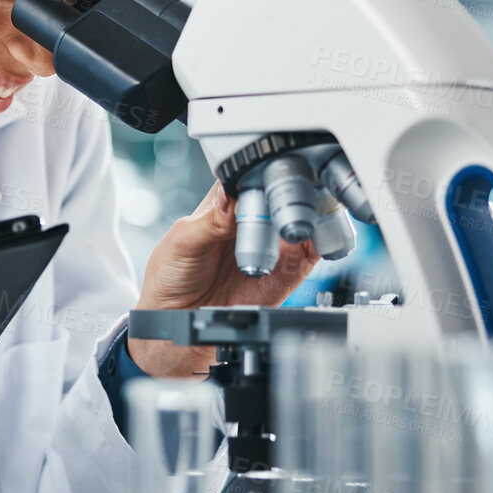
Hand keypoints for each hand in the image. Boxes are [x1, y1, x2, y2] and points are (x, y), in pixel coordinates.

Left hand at [128, 179, 318, 377]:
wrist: (179, 320)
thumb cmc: (172, 276)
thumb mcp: (182, 242)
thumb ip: (210, 220)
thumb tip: (229, 195)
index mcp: (227, 201)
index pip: (252, 174)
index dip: (262, 173)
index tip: (263, 180)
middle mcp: (254, 217)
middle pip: (284, 191)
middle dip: (291, 191)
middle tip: (283, 201)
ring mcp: (274, 242)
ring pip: (304, 216)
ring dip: (307, 214)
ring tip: (293, 222)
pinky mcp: (289, 269)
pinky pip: (315, 249)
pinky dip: (320, 240)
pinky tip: (306, 239)